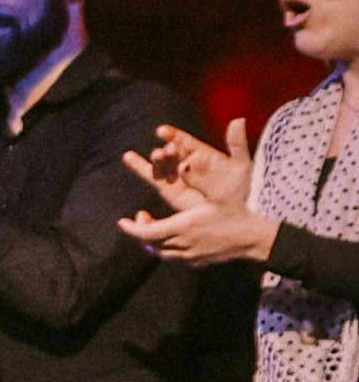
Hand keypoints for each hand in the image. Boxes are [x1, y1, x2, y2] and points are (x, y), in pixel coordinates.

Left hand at [124, 119, 277, 265]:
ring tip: (151, 226)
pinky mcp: (199, 261)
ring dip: (152, 241)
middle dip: (140, 231)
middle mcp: (184, 242)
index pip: (149, 232)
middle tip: (138, 218)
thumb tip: (238, 120)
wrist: (259, 240)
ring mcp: (191, 255)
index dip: (132, 228)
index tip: (121, 221)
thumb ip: (231, 150)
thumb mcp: (231, 182)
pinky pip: (175, 258)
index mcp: (184, 225)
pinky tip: (171, 238)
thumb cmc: (242, 211)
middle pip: (151, 244)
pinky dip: (167, 249)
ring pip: (162, 253)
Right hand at [134, 119, 253, 212]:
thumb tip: (239, 120)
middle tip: (167, 151)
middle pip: (171, 152)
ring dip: (156, 158)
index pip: (183, 140)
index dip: (172, 134)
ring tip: (157, 156)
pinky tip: (130, 156)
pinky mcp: (169, 189)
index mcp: (201, 153)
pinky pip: (152, 176)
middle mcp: (186, 161)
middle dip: (167, 150)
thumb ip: (237, 143)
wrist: (234, 211)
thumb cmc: (240, 188)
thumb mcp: (241, 164)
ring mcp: (176, 175)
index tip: (162, 131)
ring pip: (161, 163)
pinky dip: (140, 166)